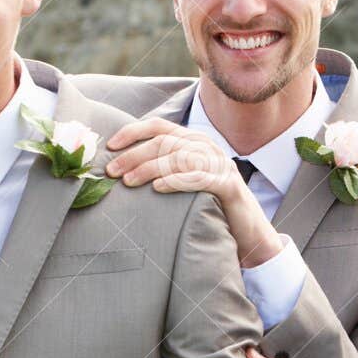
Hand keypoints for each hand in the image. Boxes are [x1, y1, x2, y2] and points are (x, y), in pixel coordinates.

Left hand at [104, 119, 280, 267]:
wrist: (247, 231)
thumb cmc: (207, 205)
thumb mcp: (183, 180)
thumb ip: (161, 168)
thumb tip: (120, 171)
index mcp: (193, 141)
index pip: (159, 126)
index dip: (133, 132)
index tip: (110, 146)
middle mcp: (206, 147)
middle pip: (165, 142)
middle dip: (134, 155)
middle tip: (112, 172)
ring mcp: (219, 164)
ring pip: (179, 157)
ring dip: (150, 168)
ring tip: (128, 182)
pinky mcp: (228, 185)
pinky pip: (200, 177)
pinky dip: (177, 180)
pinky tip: (158, 188)